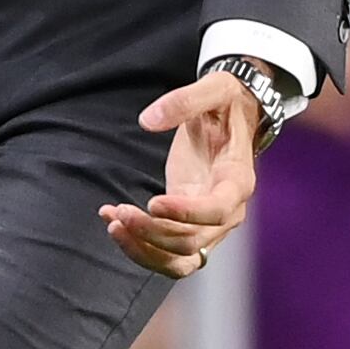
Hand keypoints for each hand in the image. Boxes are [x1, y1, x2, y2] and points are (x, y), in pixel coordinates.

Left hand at [101, 70, 262, 278]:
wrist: (231, 114)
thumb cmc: (225, 102)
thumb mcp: (213, 88)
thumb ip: (183, 101)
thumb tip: (147, 121)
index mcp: (238, 179)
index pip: (217, 211)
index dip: (186, 213)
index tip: (152, 203)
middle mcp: (229, 211)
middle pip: (192, 242)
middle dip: (152, 233)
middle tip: (119, 212)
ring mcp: (209, 224)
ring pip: (180, 260)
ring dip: (143, 249)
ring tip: (112, 222)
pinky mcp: (189, 225)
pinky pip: (166, 252)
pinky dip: (139, 246)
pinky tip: (111, 218)